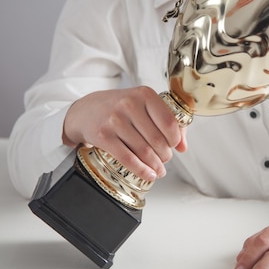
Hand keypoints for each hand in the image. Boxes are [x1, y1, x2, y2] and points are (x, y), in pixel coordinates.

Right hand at [62, 86, 186, 181]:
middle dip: (165, 155)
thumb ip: (166, 121)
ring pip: (144, 151)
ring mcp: (115, 120)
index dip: (175, 139)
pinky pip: (128, 158)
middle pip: (157, 139)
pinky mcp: (103, 136)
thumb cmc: (118, 107)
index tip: (174, 145)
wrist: (85, 111)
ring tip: (158, 169)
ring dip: (155, 165)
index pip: (169, 121)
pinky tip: (148, 174)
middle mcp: (129, 104)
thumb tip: (183, 146)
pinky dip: (141, 170)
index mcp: (144, 94)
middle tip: (165, 160)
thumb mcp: (142, 104)